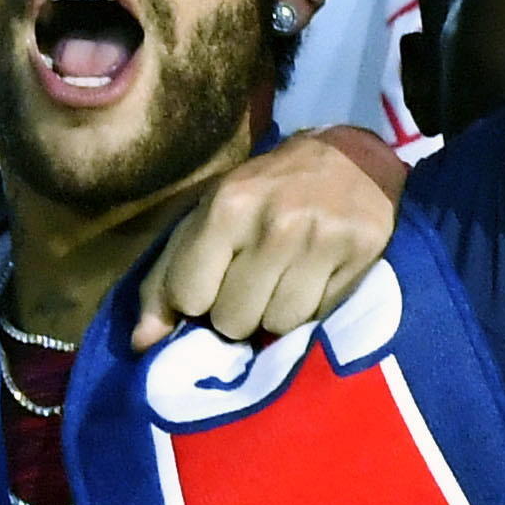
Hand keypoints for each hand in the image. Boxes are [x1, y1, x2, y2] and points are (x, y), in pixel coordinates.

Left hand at [135, 120, 408, 347]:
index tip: (207, 287)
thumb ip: (166, 279)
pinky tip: (312, 282)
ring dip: (274, 315)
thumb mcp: (204, 219)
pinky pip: (320, 318)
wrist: (346, 162)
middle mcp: (272, 226)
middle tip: (248, 285)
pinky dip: (310, 311)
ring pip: (279, 325)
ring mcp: (319, 242)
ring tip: (281, 283)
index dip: (193, 302)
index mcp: (224, 209)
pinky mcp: (361, 257)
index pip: (189, 296)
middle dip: (235, 313)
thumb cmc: (261, 194)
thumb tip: (142, 342)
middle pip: (234, 320)